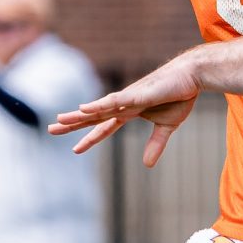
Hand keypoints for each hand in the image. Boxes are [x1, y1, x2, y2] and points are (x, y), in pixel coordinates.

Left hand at [50, 56, 201, 165]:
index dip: (90, 138)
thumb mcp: (167, 127)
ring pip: (98, 108)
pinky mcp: (138, 94)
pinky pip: (115, 101)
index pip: (104, 128)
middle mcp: (124, 105)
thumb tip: (147, 165)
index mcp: (129, 112)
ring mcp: (129, 98)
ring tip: (60, 120)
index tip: (75, 149)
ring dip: (79, 115)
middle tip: (50, 129)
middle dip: (72, 124)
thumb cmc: (180, 96)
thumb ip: (155, 144)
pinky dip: (99, 105)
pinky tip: (85, 108)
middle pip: (93, 117)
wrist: (192, 77)